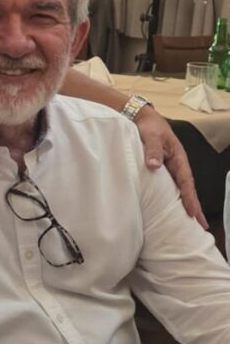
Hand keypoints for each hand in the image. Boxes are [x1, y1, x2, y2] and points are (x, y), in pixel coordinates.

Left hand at [133, 105, 205, 226]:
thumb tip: (154, 166)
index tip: (193, 213)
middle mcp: (176, 165)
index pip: (186, 182)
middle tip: (201, 225)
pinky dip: (174, 197)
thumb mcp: (151, 136)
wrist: (142, 118)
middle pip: (187, 189)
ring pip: (179, 189)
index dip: (190, 198)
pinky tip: (173, 208)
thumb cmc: (149, 127)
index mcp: (178, 158)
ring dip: (185, 204)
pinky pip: (169, 186)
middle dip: (194, 206)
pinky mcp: (161, 169)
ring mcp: (170, 168)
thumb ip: (152, 150)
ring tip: (191, 221)